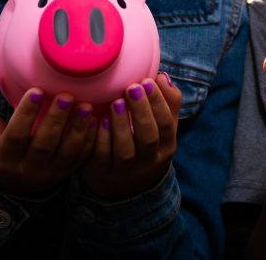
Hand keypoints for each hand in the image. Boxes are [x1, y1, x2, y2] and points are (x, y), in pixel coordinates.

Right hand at [0, 72, 97, 196]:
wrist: (11, 180)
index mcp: (3, 157)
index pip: (14, 136)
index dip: (25, 114)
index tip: (36, 90)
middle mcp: (26, 169)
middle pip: (43, 146)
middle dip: (56, 120)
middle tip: (67, 95)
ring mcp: (49, 173)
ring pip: (66, 154)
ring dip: (77, 129)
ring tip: (85, 106)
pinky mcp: (66, 172)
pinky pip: (81, 159)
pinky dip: (89, 140)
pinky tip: (95, 120)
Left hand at [82, 72, 181, 198]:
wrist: (125, 187)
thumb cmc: (145, 145)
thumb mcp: (162, 129)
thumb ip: (167, 103)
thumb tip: (162, 77)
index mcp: (166, 148)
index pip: (166, 125)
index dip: (158, 104)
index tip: (148, 81)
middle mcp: (148, 163)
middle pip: (148, 138)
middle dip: (141, 112)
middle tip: (132, 88)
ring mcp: (125, 172)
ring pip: (125, 151)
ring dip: (121, 125)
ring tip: (116, 102)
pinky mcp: (102, 175)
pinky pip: (101, 158)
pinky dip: (101, 139)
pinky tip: (99, 120)